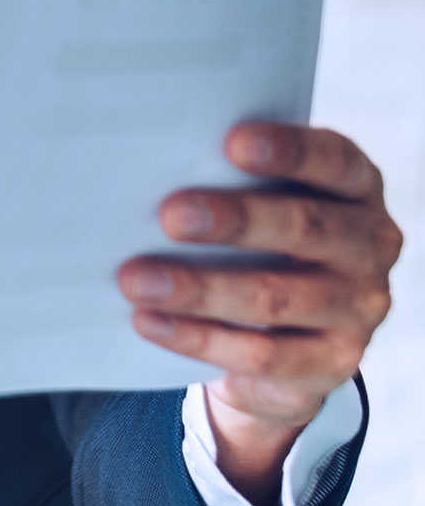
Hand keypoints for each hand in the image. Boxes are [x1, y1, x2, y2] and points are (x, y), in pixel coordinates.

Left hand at [119, 123, 401, 505]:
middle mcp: (369, 245)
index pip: (334, 161)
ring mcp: (359, 308)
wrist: (284, 345)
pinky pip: (262, 354)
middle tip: (170, 215)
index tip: (233, 142)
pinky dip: (199, 338)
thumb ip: (226, 186)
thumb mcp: (258, 210)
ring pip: (276, 297)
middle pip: (305, 228)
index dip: (290, 151)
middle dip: (236, 221)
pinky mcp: (333, 362)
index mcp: (355, 191)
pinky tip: (148, 321)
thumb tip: (143, 168)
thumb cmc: (259, 248)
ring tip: (136, 280)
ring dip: (201, 289)